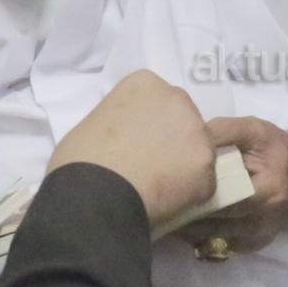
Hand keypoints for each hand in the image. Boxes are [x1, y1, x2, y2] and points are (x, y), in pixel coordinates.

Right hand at [48, 72, 215, 227]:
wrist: (93, 194)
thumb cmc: (81, 159)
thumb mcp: (95, 122)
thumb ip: (122, 121)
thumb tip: (126, 142)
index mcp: (145, 84)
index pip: (159, 99)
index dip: (150, 123)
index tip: (137, 141)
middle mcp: (177, 99)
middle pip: (185, 119)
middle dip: (174, 139)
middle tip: (151, 164)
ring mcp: (196, 132)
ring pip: (199, 150)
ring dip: (186, 166)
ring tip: (159, 188)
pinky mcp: (206, 166)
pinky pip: (203, 183)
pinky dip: (191, 194)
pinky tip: (168, 203)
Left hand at [177, 116, 287, 254]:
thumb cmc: (279, 150)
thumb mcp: (256, 131)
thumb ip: (224, 131)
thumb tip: (188, 136)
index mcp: (266, 190)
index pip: (222, 199)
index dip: (194, 195)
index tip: (168, 186)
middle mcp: (262, 220)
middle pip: (213, 224)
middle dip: (185, 214)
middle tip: (158, 201)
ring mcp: (257, 237)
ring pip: (211, 239)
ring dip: (187, 228)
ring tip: (166, 211)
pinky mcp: (253, 246)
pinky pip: (220, 246)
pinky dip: (201, 236)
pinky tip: (187, 222)